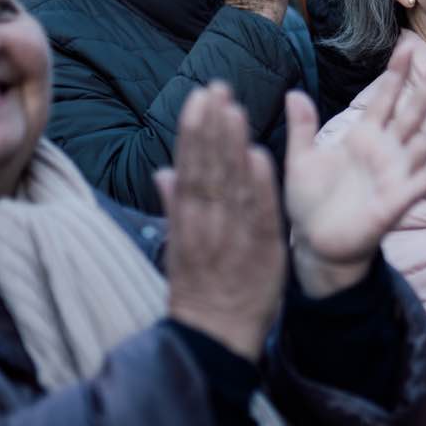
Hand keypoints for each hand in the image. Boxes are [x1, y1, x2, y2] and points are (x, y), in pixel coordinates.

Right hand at [159, 83, 285, 361]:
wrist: (215, 338)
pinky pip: (259, 213)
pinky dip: (258, 186)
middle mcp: (207, 224)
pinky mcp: (262, 251)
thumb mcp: (179, 247)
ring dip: (232, 145)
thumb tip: (164, 172)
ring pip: (231, 184)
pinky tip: (259, 156)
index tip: (199, 97)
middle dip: (212, 126)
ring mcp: (233, 237)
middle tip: (216, 87)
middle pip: (208, 168)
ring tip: (234, 108)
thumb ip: (174, 207)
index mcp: (187, 221)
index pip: (190, 166)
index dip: (194, 131)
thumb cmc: (199, 290)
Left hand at [283, 40, 425, 295]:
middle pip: (413, 112)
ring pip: (425, 140)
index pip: (385, 98)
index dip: (397, 74)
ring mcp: (395, 174)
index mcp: (363, 136)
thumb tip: (294, 93)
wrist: (316, 245)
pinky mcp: (398, 200)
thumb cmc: (310, 203)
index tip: (408, 47)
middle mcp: (386, 151)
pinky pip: (425, 180)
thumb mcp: (300, 160)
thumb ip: (302, 128)